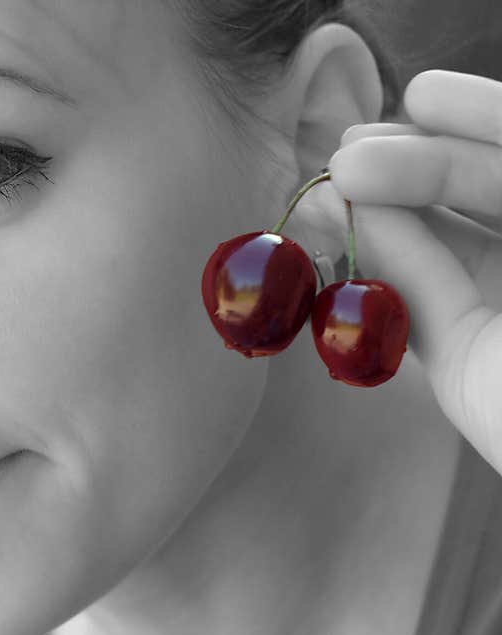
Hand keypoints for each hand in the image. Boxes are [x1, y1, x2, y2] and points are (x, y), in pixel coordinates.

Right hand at [304, 70, 501, 474]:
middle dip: (412, 165)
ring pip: (437, 243)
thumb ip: (493, 200)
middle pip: (480, 190)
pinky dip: (378, 263)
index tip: (417, 95)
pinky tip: (339, 228)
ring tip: (325, 186)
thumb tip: (389, 179)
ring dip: (378, 213)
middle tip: (346, 152)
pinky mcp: (459, 364)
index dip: (479, 115)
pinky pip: (415, 300)